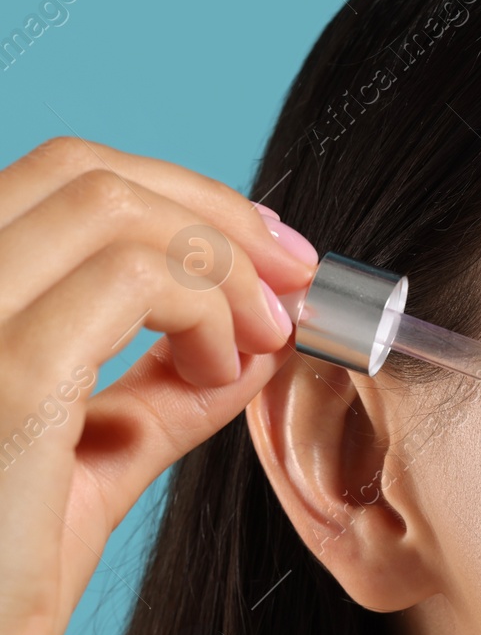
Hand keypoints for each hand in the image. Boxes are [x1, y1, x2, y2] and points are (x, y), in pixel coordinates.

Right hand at [0, 136, 316, 634]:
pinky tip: (225, 366)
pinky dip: (207, 308)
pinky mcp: (1, 375)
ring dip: (223, 259)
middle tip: (297, 272)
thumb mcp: (85, 462)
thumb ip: (154, 395)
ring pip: (110, 205)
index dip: (180, 196)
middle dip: (218, 210)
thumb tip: (242, 346)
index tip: (269, 249)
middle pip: (84, 171)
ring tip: (267, 333)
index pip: (58, 182)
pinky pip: (131, 280)